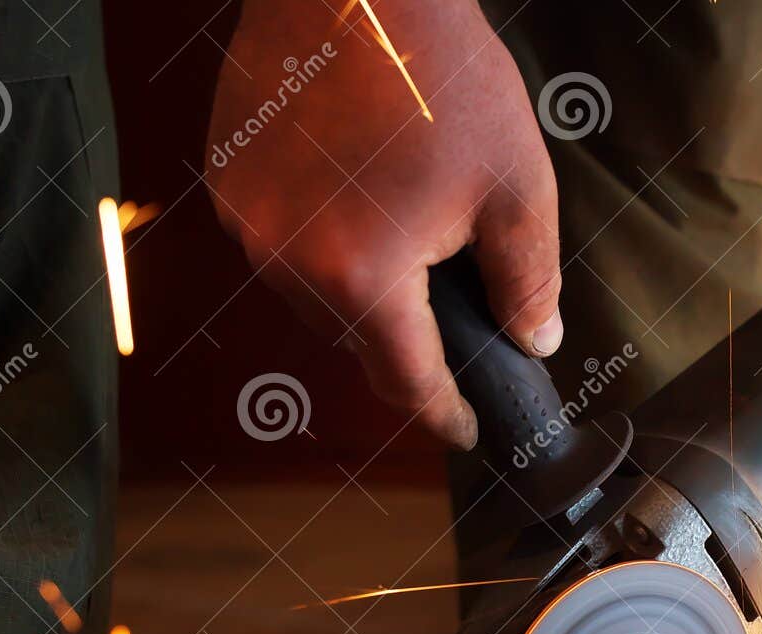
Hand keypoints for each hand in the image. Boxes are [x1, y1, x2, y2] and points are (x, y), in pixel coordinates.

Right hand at [205, 0, 562, 448]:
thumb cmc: (439, 76)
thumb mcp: (515, 187)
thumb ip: (527, 281)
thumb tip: (534, 340)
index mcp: (361, 277)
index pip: (406, 381)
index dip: (444, 414)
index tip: (466, 430)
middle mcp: (288, 262)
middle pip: (360, 338)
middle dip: (409, 333)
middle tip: (454, 304)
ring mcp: (247, 222)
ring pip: (315, 295)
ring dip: (361, 287)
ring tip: (407, 233)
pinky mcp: (227, 181)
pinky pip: (281, 244)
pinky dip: (323, 242)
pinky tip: (359, 197)